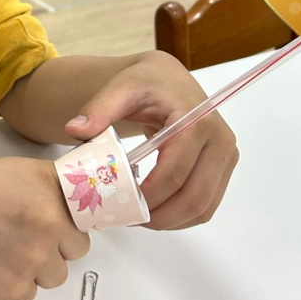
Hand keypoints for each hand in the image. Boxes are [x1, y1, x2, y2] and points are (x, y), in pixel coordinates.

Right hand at [0, 157, 89, 299]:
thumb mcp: (15, 171)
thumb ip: (49, 188)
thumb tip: (71, 205)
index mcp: (52, 193)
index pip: (86, 218)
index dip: (69, 221)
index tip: (58, 224)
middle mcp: (50, 226)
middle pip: (75, 251)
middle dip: (54, 246)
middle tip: (20, 235)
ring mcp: (34, 262)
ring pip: (51, 276)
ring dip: (33, 268)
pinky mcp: (14, 291)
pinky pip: (26, 295)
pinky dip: (9, 286)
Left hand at [63, 50, 238, 230]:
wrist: (167, 78)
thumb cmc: (146, 83)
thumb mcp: (120, 89)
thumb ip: (98, 109)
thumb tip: (75, 129)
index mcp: (195, 120)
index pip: (174, 173)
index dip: (148, 196)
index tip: (121, 204)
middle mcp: (219, 138)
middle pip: (194, 197)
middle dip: (160, 216)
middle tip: (128, 218)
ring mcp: (226, 154)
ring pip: (203, 207)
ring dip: (171, 220)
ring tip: (139, 216)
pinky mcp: (224, 166)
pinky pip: (207, 204)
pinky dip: (182, 215)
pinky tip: (156, 209)